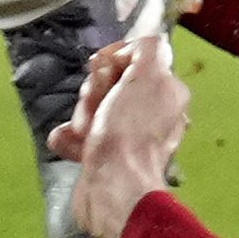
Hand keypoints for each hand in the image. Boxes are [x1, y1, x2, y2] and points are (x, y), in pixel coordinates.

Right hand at [48, 34, 191, 237]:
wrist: (114, 189)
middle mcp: (151, 114)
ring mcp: (127, 138)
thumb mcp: (147, 74)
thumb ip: (147, 48)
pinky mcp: (103, 159)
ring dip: (81, 116)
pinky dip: (71, 139)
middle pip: (108, 84)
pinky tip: (74, 146)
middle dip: (93, 92)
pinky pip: (78, 136)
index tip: (102, 69)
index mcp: (167, 91)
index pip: (134, 58)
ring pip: (91, 109)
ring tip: (85, 133)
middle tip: (96, 107)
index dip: (113, 60)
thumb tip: (133, 49)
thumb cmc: (129, 130)